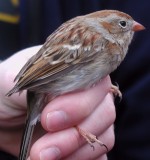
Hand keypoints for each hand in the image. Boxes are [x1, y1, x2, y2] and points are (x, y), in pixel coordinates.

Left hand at [0, 46, 114, 159]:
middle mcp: (88, 95)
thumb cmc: (6, 89)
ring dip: (76, 151)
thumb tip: (54, 94)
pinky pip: (99, 152)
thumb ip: (36, 80)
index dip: (79, 104)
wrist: (2, 112)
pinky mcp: (84, 139)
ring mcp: (90, 118)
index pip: (97, 84)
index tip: (49, 118)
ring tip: (42, 156)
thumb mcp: (14, 79)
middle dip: (76, 133)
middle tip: (44, 146)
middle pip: (105, 112)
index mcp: (77, 73)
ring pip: (105, 135)